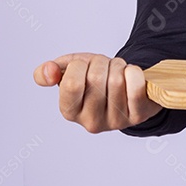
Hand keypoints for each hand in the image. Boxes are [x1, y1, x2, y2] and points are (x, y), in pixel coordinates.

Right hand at [33, 53, 162, 132]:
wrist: (126, 85)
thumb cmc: (95, 78)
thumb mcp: (69, 70)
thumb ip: (49, 71)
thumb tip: (47, 71)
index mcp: (69, 111)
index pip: (71, 84)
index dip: (79, 65)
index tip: (83, 66)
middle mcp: (91, 122)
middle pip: (96, 78)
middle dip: (101, 63)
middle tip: (104, 68)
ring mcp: (116, 121)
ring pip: (116, 80)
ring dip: (118, 66)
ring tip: (117, 72)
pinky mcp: (138, 116)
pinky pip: (136, 87)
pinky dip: (134, 72)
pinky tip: (130, 76)